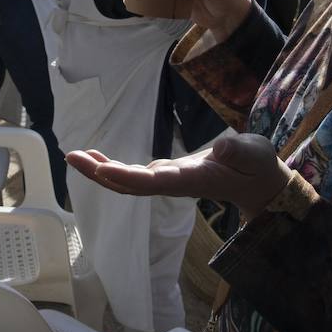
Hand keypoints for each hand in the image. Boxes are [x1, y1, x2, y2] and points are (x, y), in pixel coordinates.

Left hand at [66, 132, 290, 220]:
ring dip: (100, 170)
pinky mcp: (166, 174)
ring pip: (128, 181)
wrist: (258, 183)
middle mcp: (173, 183)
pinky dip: (112, 166)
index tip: (104, 171)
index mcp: (191, 179)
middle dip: (101, 173)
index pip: (154, 182)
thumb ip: (241, 152)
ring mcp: (168, 180)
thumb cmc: (256, 167)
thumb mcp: (256, 155)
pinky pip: (133, 175)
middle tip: (72, 158)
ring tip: (74, 156)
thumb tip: (224, 147)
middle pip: (131, 184)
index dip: (128, 178)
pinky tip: (94, 158)